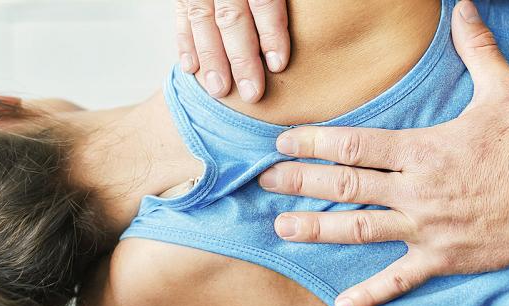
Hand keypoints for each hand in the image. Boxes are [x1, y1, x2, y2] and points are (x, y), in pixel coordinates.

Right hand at [174, 0, 289, 101]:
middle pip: (231, 17)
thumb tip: (328, 10)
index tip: (279, 63)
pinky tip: (191, 69)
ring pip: (201, 20)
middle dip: (240, 58)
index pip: (263, 0)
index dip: (271, 32)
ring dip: (210, 58)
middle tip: (252, 93)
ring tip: (220, 90)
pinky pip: (180, 16)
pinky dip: (184, 43)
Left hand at [258, 1, 508, 305]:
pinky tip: (344, 304)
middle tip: (266, 182)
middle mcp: (416, 189)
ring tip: (282, 227)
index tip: (283, 143)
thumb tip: (464, 7)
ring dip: (318, 228)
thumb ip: (475, 47)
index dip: (313, 143)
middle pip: (346, 184)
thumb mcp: (501, 86)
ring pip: (360, 228)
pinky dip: (372, 292)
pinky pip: (401, 278)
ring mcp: (426, 226)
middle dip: (300, 181)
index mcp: (422, 149)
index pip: (354, 144)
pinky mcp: (443, 257)